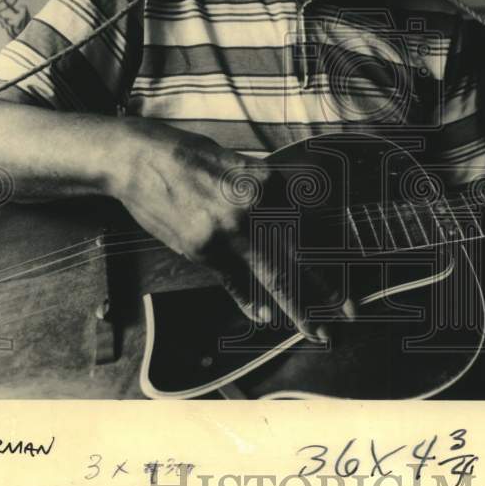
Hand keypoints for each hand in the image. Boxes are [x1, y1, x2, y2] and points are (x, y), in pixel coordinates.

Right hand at [105, 118, 353, 339]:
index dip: (334, 251)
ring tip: (316, 330)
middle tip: (349, 313)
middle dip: (327, 288)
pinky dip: (249, 301)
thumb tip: (294, 213)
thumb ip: (265, 190)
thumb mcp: (238, 164)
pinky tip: (265, 317)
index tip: (349, 267)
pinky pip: (233, 280)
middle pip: (300, 255)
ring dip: (296, 306)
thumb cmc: (189, 155)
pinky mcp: (200, 249)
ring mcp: (225, 233)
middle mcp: (251, 208)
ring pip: (272, 275)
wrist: (135, 158)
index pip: (311, 223)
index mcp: (266, 182)